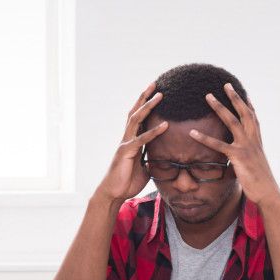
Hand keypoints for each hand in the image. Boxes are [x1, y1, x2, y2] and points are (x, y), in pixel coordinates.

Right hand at [95, 82, 168, 203]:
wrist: (114, 194)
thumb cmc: (127, 182)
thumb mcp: (145, 169)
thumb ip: (151, 159)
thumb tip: (163, 158)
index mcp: (131, 141)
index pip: (139, 118)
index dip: (145, 105)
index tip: (155, 93)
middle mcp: (127, 139)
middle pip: (135, 112)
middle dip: (145, 98)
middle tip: (156, 84)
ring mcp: (125, 144)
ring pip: (136, 119)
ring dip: (148, 106)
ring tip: (160, 96)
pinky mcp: (126, 152)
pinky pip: (141, 139)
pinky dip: (154, 132)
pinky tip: (165, 125)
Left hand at [189, 83, 279, 206]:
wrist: (267, 192)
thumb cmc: (260, 181)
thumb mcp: (255, 164)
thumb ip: (247, 156)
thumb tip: (239, 156)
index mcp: (257, 140)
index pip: (253, 117)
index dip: (248, 104)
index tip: (243, 92)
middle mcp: (253, 139)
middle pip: (244, 112)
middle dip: (235, 98)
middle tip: (226, 85)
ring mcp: (246, 146)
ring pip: (231, 121)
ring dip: (219, 107)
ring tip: (208, 96)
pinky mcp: (238, 157)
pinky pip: (218, 145)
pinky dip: (204, 138)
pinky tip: (193, 133)